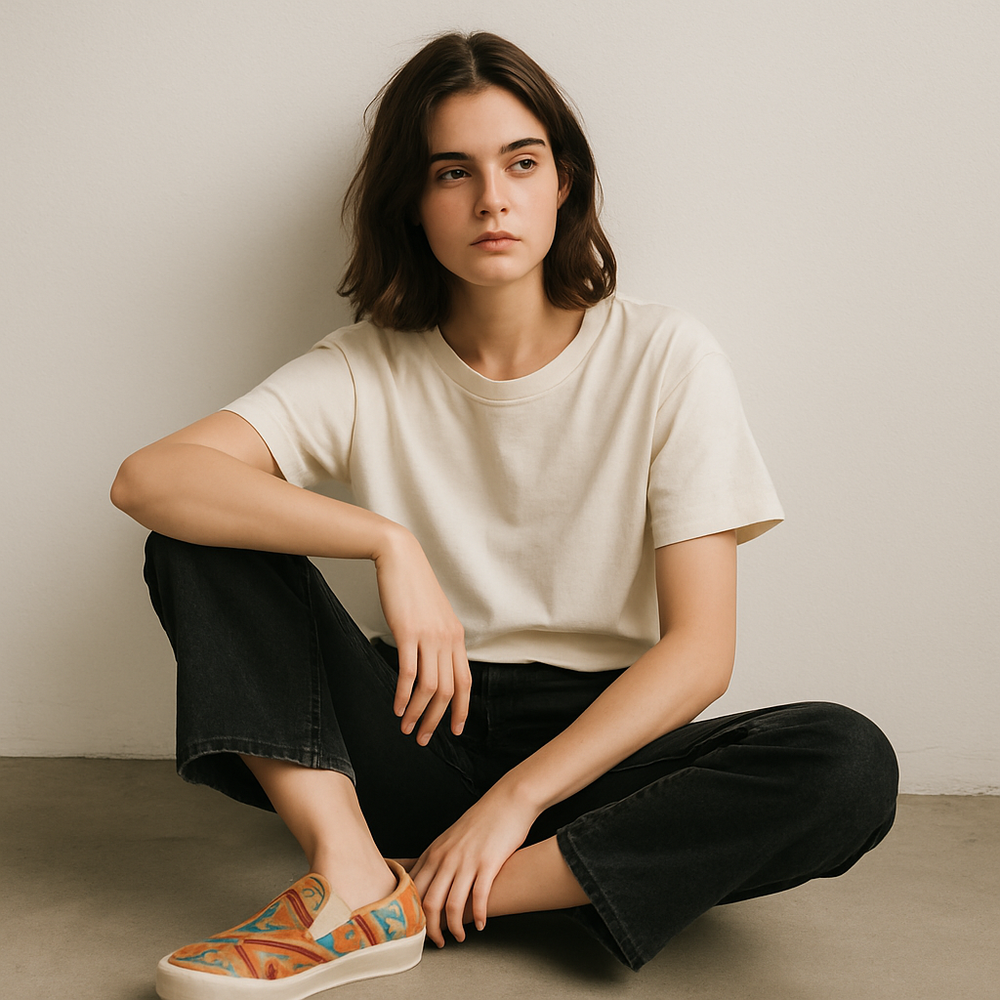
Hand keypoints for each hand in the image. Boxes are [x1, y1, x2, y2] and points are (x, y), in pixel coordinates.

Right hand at [373, 528, 470, 743]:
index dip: (460, 709)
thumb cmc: (414, 588)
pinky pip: (409, 672)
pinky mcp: (408, 632)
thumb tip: (434, 665)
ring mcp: (429, 636)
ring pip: (429, 687)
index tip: (453, 730)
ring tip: (406, 728)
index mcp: (456, 637)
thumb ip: (439, 640)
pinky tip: (397, 707)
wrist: (401, 558)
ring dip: (418, 713)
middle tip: (423, 738)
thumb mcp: (434, 616)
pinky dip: (404, 695)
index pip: (465, 682)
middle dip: (436, 720)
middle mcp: (448, 639)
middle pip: (448, 691)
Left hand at [410, 783, 537, 945]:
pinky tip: (482, 924)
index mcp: (434, 852)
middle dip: (431, 929)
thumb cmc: (481, 820)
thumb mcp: (451, 837)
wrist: (508, 800)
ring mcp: (466, 861)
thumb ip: (438, 858)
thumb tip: (427, 880)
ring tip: (460, 937)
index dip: (414, 914)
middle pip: (429, 902)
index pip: (414, 889)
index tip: (418, 928)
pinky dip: (479, 916)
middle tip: (439, 941)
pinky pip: (479, 898)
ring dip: (454, 928)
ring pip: (452, 905)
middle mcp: (446, 858)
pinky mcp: (488, 863)